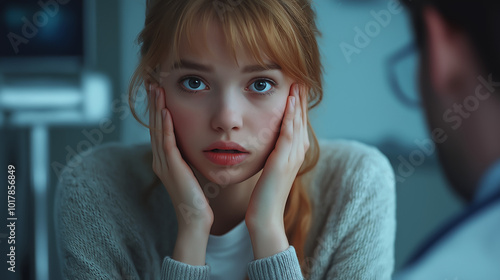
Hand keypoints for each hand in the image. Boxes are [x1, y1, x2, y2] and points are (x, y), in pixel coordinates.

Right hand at [148, 83, 213, 230]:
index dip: (158, 109)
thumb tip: (196, 143)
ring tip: (156, 90)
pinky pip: (167, 144)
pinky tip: (167, 112)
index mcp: (165, 160)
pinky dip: (166, 127)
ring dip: (158, 109)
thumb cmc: (197, 198)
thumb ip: (189, 157)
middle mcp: (160, 160)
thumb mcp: (192, 172)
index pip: (160, 129)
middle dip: (153, 104)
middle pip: (155, 126)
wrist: (195, 220)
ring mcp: (164, 164)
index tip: (159, 91)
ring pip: (159, 131)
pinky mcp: (172, 169)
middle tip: (152, 83)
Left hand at [245, 83, 309, 229]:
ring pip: (298, 121)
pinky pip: (289, 132)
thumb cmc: (265, 193)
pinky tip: (289, 100)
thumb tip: (268, 140)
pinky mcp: (284, 159)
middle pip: (301, 117)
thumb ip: (273, 152)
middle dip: (301, 96)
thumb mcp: (270, 167)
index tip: (295, 83)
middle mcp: (298, 151)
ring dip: (298, 100)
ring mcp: (293, 155)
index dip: (298, 102)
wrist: (265, 215)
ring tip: (297, 79)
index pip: (298, 121)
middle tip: (300, 74)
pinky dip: (291, 115)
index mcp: (294, 151)